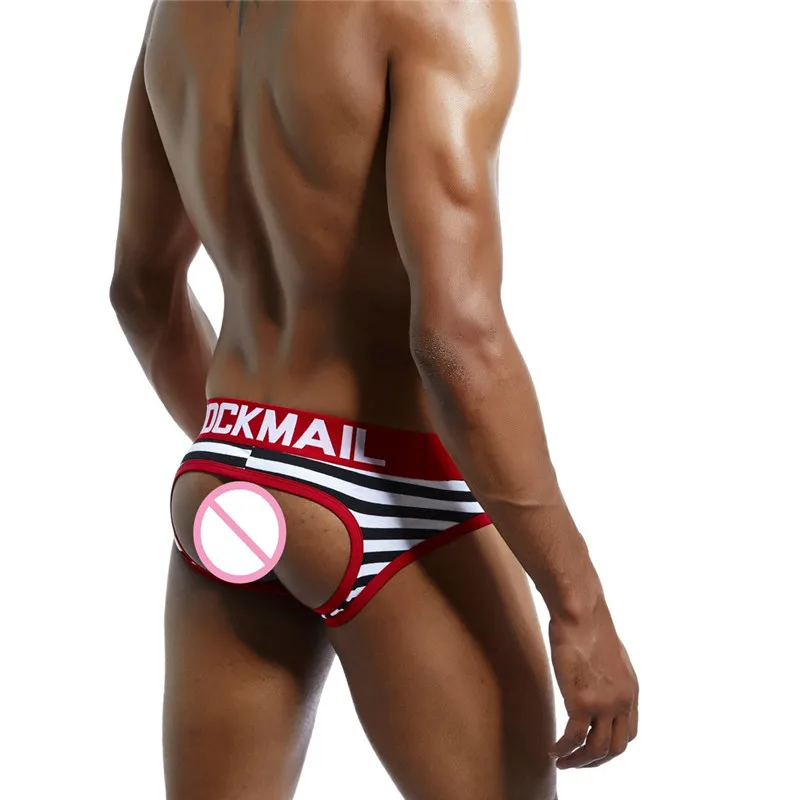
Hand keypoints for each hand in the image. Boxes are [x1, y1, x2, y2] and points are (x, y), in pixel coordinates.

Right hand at [548, 599, 638, 768]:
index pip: (628, 734)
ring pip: (596, 750)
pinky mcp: (582, 701)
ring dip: (578, 761)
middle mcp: (623, 702)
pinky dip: (563, 748)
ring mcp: (604, 704)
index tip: (592, 748)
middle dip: (595, 762)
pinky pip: (573, 738)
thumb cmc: (587, 625)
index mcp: (631, 691)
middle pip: (615, 749)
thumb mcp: (608, 656)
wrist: (580, 612)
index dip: (610, 747)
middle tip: (576, 764)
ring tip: (562, 762)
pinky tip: (553, 749)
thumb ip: (607, 677)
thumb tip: (595, 683)